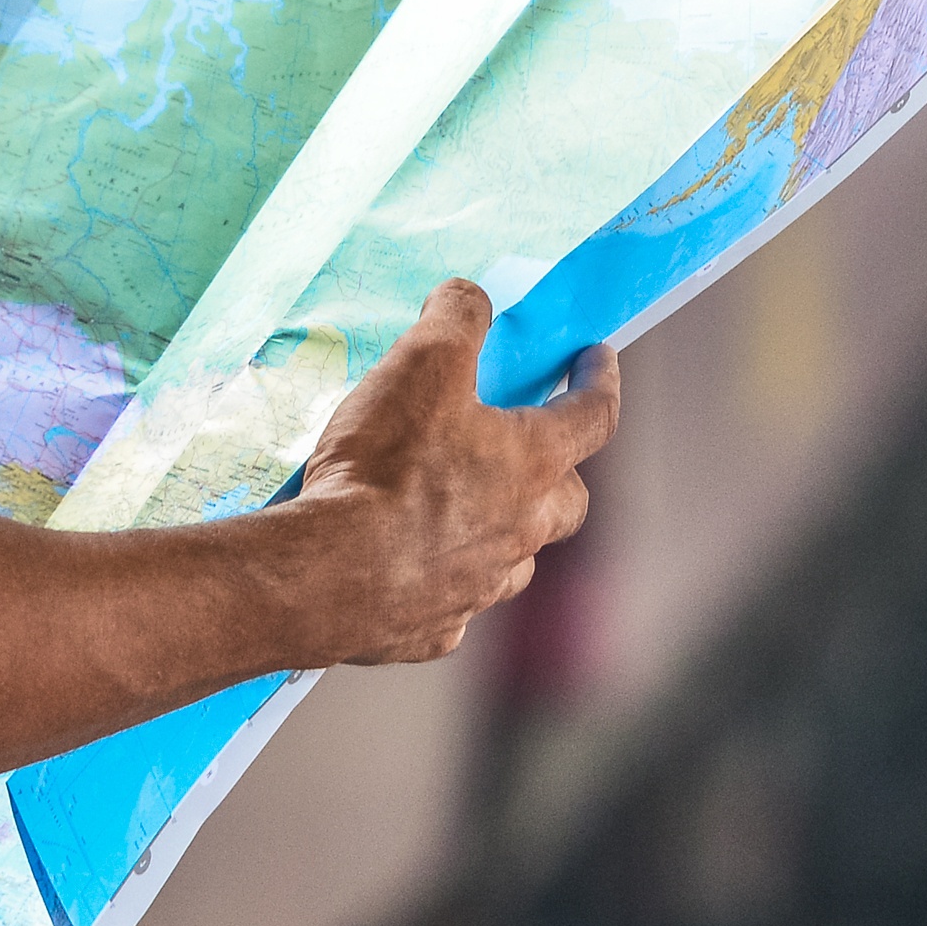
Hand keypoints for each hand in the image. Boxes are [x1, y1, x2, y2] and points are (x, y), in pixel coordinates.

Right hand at [289, 283, 617, 667]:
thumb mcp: (421, 362)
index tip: (597, 361)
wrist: (327, 574)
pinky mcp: (434, 627)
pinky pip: (453, 604)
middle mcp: (521, 531)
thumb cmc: (385, 467)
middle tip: (531, 450)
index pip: (593, 415)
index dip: (599, 381)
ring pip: (515, 559)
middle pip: (568, 502)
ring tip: (464, 510)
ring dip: (503, 532)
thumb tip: (471, 298)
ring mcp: (480, 586)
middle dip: (559, 473)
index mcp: (531, 464)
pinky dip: (441, 582)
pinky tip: (407, 568)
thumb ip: (456, 319)